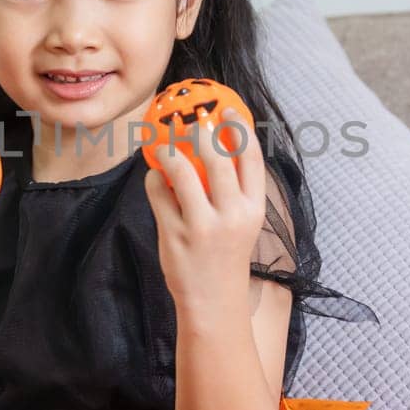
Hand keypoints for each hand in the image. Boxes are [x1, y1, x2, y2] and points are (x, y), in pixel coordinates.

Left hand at [144, 108, 264, 317]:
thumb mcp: (244, 223)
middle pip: (215, 158)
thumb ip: (236, 190)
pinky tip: (156, 179)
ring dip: (170, 152)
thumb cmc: (227, 254)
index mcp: (254, 209)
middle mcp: (231, 215)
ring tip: (165, 149)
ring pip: (181, 170)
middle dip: (199, 132)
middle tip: (188, 123)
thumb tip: (219, 145)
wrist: (214, 301)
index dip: (239, 128)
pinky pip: (159, 191)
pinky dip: (155, 178)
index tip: (227, 109)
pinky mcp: (174, 234)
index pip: (251, 158)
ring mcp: (201, 226)